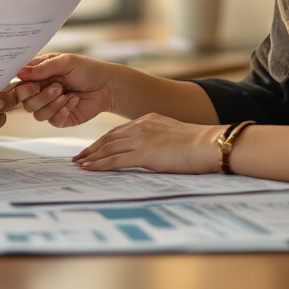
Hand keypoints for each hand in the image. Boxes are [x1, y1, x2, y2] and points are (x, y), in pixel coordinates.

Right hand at [12, 53, 121, 126]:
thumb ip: (42, 68)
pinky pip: (52, 120)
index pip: (18, 83)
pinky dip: (62, 110)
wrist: (108, 85)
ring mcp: (50, 106)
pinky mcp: (60, 118)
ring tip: (65, 93)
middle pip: (24, 101)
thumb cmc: (87, 69)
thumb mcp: (65, 62)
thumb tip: (20, 72)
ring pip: (36, 113)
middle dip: (37, 95)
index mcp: (38, 75)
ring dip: (51, 103)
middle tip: (55, 87)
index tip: (29, 83)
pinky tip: (73, 100)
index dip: (18, 86)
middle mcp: (41, 91)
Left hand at [73, 114, 221, 173]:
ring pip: (108, 148)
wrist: (209, 144)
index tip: (93, 148)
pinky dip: (99, 165)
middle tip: (78, 156)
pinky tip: (89, 169)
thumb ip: (161, 139)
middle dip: (92, 148)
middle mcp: (141, 126)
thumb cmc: (199, 144)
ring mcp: (141, 140)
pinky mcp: (143, 154)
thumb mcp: (175, 135)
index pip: (119, 131)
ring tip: (79, 164)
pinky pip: (114, 161)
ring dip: (91, 157)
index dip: (104, 140)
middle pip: (109, 138)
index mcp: (149, 120)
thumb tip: (157, 150)